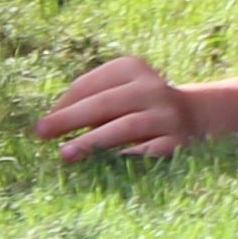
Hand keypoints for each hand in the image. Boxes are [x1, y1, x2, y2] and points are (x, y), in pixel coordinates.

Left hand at [35, 52, 202, 160]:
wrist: (196, 119)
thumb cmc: (139, 108)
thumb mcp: (119, 94)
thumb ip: (88, 104)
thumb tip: (50, 125)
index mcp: (132, 68)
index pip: (90, 84)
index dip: (64, 104)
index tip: (43, 125)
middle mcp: (152, 87)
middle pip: (105, 102)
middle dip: (70, 118)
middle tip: (41, 133)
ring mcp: (167, 115)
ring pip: (126, 126)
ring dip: (92, 141)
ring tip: (65, 154)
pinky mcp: (177, 143)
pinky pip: (147, 152)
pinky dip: (125, 159)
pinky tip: (103, 170)